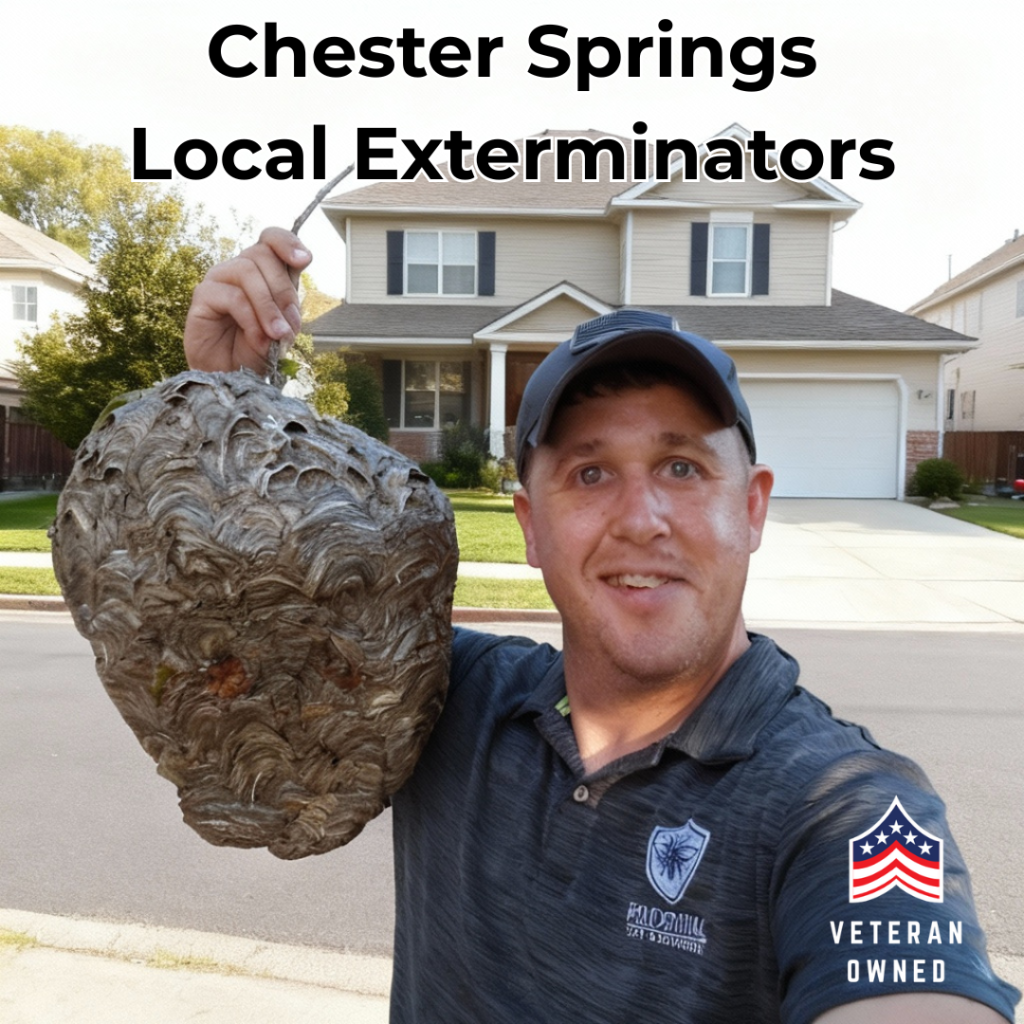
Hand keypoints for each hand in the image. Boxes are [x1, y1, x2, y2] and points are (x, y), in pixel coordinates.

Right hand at [183, 227, 312, 372]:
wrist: (232, 376)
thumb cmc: (257, 349)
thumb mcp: (284, 326)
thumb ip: (289, 304)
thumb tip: (293, 295)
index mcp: (263, 271)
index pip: (271, 239)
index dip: (287, 242)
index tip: (304, 260)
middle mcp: (240, 269)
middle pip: (263, 255)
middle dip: (283, 291)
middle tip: (289, 325)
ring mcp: (220, 279)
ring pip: (247, 272)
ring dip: (268, 307)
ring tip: (276, 334)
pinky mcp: (203, 296)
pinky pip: (233, 297)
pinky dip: (251, 320)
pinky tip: (259, 339)